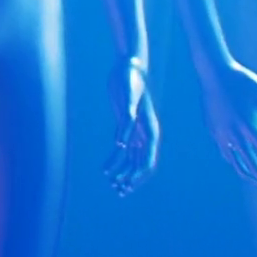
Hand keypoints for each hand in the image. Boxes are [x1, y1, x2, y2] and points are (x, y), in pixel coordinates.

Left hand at [105, 58, 160, 195]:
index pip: (149, 159)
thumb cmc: (131, 78)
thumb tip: (122, 143)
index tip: (129, 185)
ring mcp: (136, 131)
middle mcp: (146, 133)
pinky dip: (115, 159)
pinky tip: (105, 168)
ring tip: (112, 184)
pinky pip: (122, 148)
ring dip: (123, 172)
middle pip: (141, 163)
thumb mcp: (129, 95)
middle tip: (120, 191)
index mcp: (150, 129)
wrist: (129, 66)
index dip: (140, 175)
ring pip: (132, 159)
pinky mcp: (126, 126)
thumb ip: (128, 117)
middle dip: (131, 178)